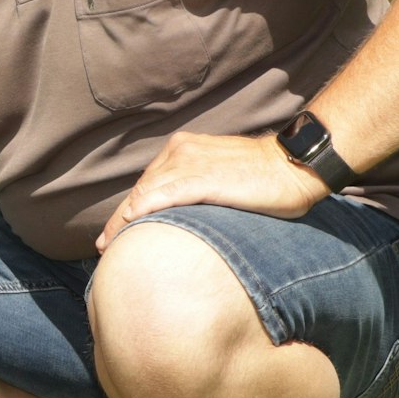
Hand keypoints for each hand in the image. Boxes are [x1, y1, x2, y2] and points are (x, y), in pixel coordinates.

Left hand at [95, 132, 329, 251]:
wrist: (294, 166)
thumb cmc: (263, 178)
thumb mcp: (219, 178)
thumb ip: (195, 190)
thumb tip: (179, 219)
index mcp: (183, 150)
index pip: (147, 184)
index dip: (126, 211)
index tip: (113, 235)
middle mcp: (181, 152)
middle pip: (141, 189)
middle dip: (120, 219)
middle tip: (104, 246)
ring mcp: (193, 163)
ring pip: (148, 193)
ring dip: (125, 220)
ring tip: (112, 245)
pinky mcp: (206, 177)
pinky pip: (168, 194)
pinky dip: (147, 208)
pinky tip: (132, 222)